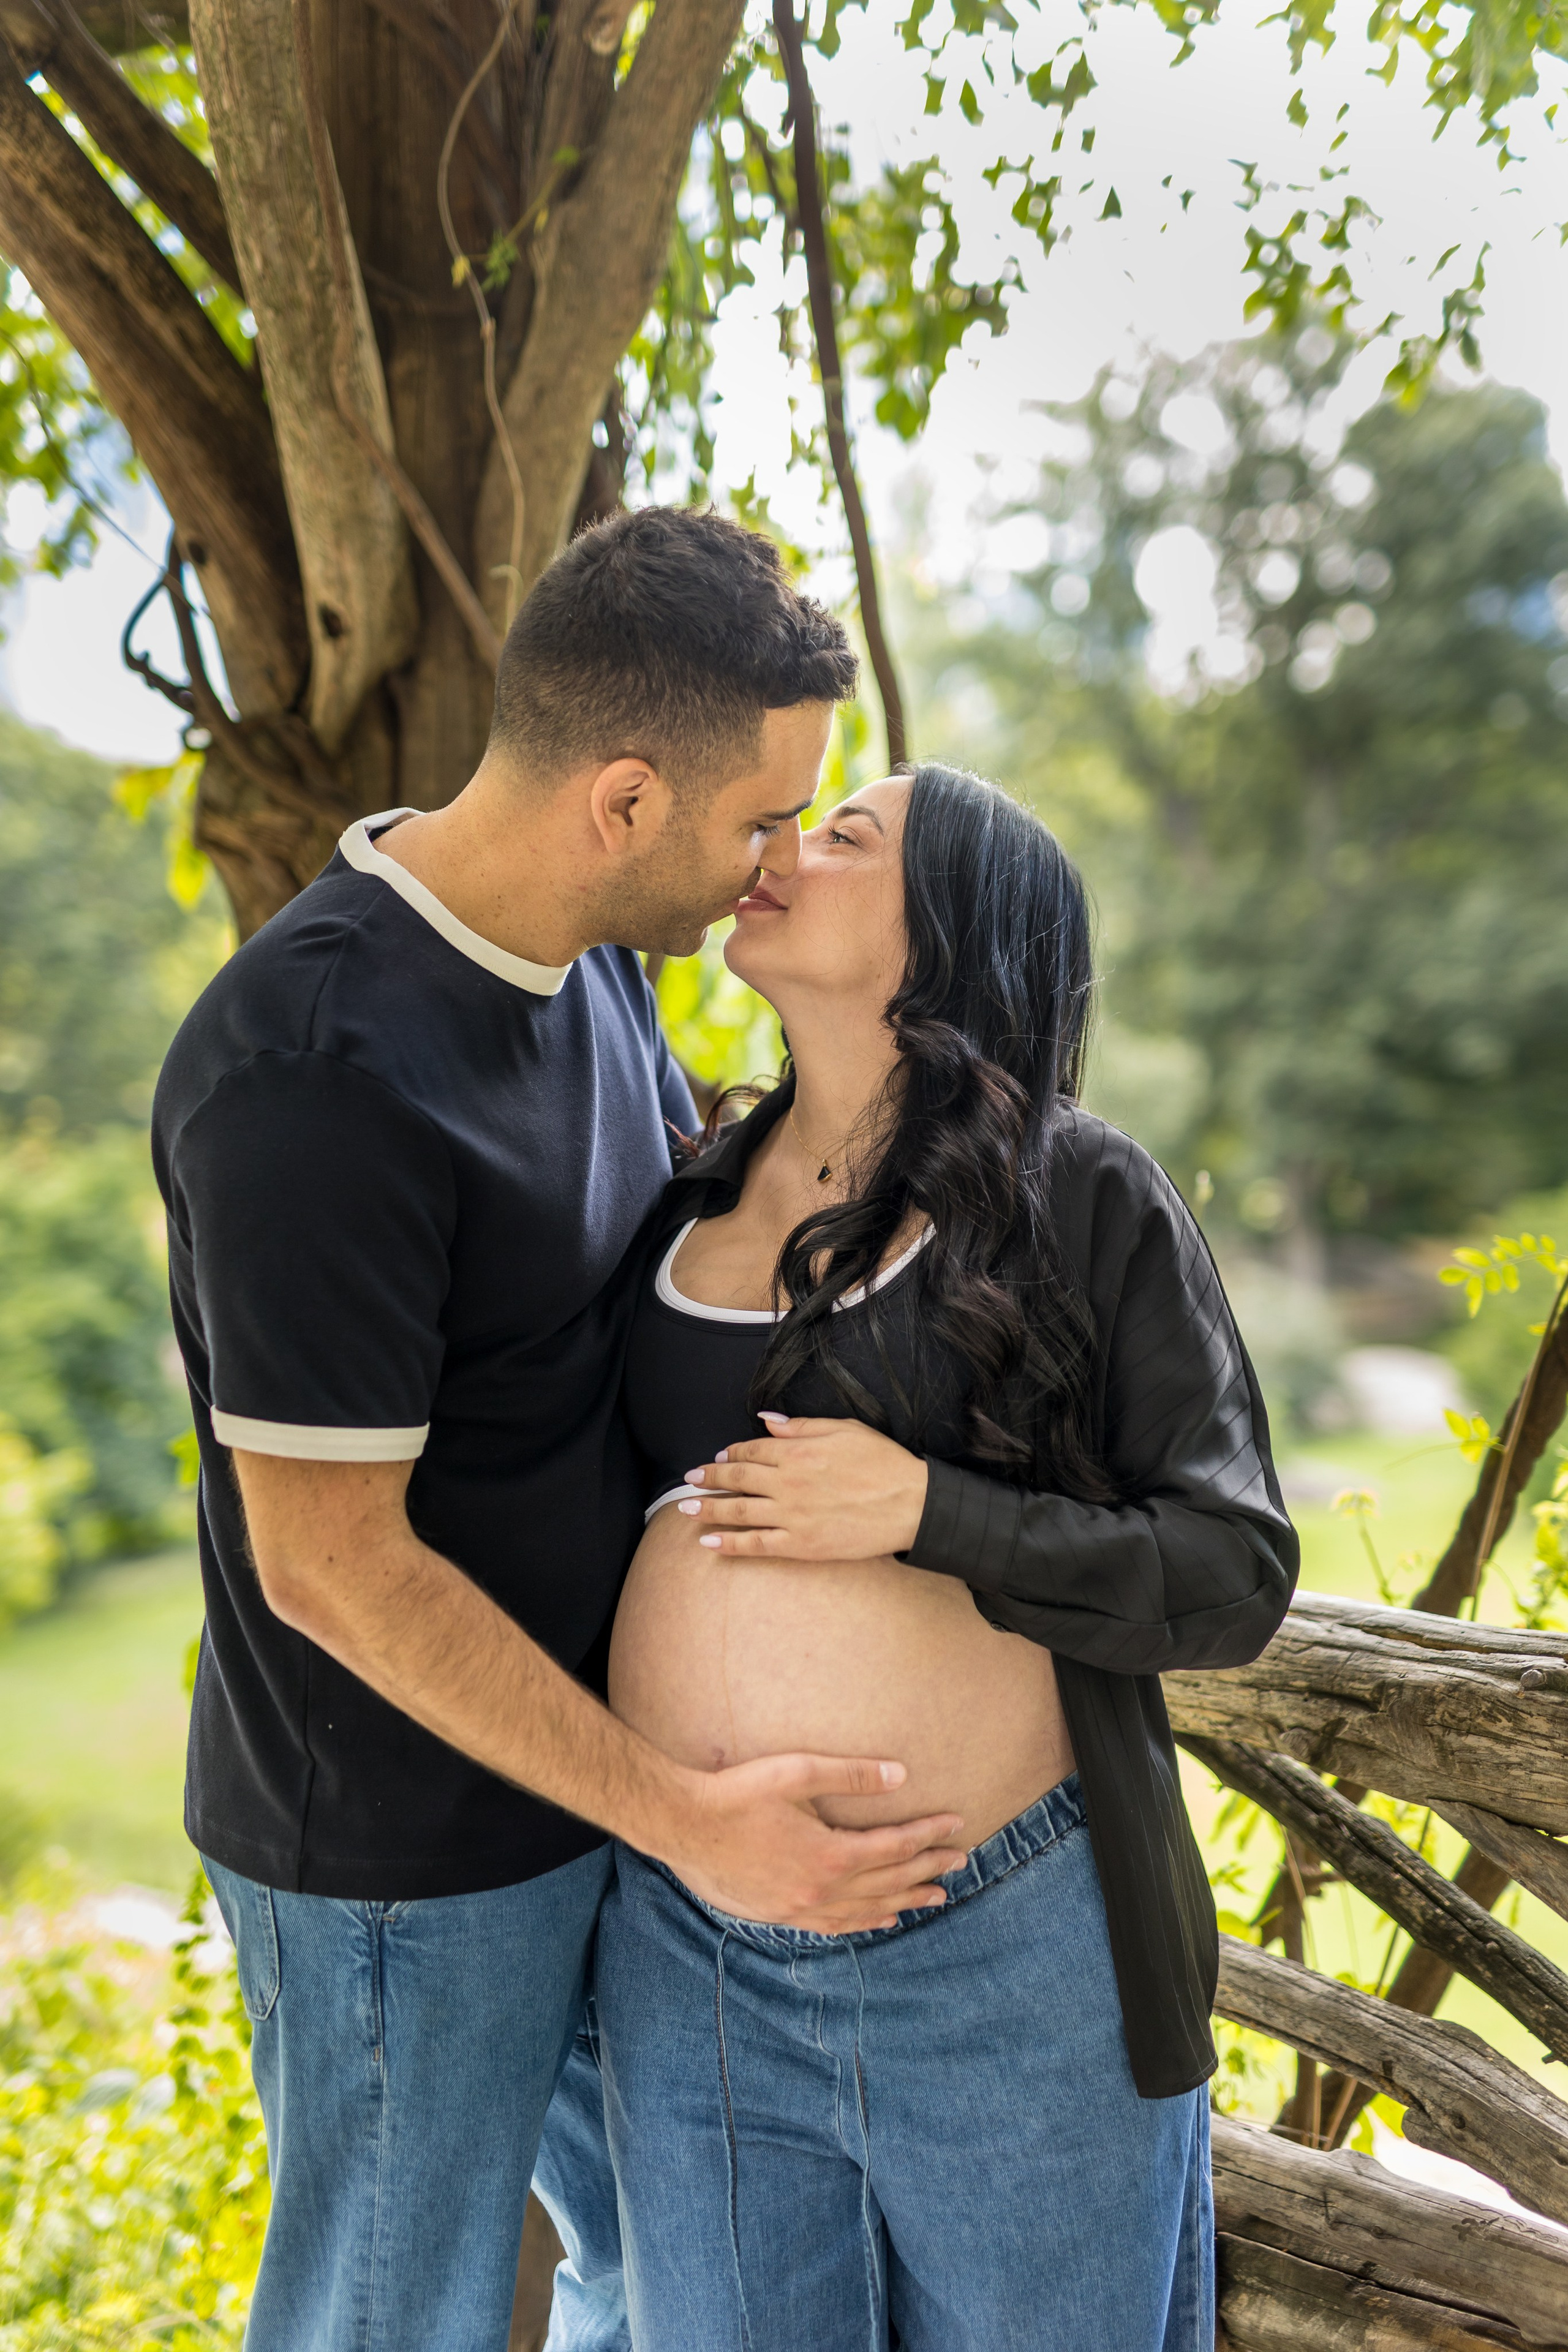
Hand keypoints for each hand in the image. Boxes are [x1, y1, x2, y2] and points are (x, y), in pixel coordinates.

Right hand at [656, 1752, 965, 1931]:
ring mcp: (801, 1907)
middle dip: (928, 1870)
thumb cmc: (737, 1793)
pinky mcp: (781, 1914)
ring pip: (867, 1909)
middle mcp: (821, 1888)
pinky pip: (836, 1925)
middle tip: (959, 1861)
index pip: (895, 1846)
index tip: (956, 1825)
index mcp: (830, 1853)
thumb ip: (851, 1775)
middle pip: (890, 1882)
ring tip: (935, 1897)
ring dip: (905, 1901)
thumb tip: (901, 1774)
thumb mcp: (796, 1773)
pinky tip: (880, 1920)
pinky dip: (865, 1922)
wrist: (684, 1826)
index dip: (928, 1834)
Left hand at [678, 1415, 928, 1559]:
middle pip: (738, 1478)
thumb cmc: (883, 1463)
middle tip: (690, 1479)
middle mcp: (789, 1483)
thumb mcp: (845, 1429)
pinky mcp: (801, 1545)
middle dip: (710, 1478)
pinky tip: (710, 1543)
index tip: (719, 1455)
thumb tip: (767, 1420)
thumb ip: (801, 1426)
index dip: (732, 1452)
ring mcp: (792, 1516)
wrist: (911, 1504)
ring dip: (709, 1509)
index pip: (753, 1450)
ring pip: (740, 1512)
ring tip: (686, 1509)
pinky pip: (757, 1545)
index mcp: (799, 1451)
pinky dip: (731, 1543)